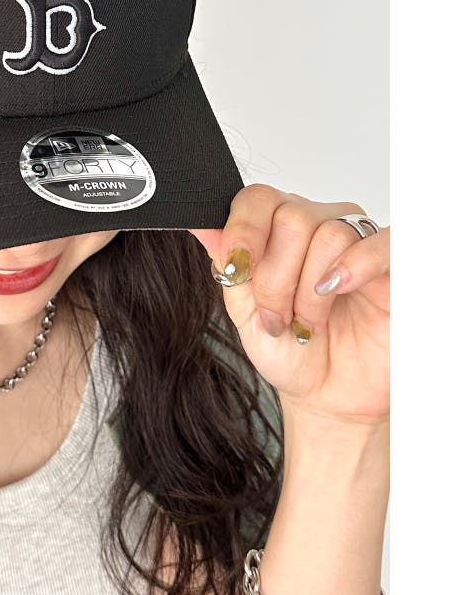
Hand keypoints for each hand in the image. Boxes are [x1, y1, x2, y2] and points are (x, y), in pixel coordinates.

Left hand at [188, 184, 388, 426]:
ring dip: (309, 291)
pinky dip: (355, 265)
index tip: (237, 269)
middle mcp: (317, 226)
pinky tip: (337, 290)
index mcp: (277, 230)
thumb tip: (200, 222)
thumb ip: (226, 262)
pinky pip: (379, 242)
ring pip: (328, 234)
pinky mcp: (393, 266)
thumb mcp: (243, 309)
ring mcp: (357, 243)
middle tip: (277, 317)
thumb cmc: (290, 351)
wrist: (328, 396)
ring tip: (307, 324)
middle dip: (275, 278)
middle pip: (291, 218)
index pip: (258, 199)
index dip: (244, 230)